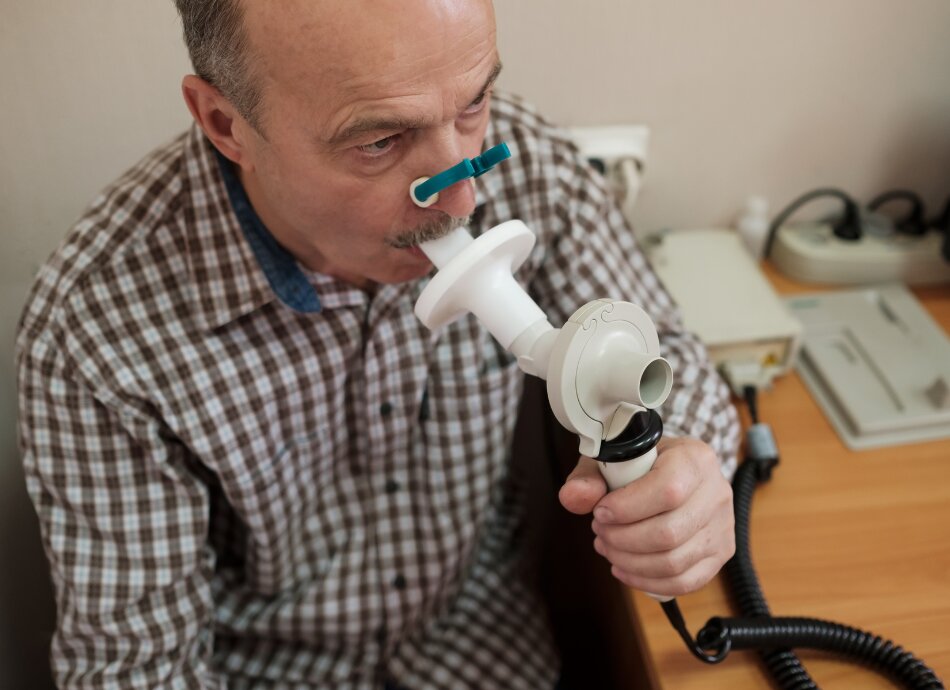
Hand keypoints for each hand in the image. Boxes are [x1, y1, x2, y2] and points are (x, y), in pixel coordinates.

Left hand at [558, 437, 734, 597]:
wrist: (677, 471)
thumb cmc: (643, 465)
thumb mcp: (614, 459)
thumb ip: (589, 476)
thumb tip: (572, 497)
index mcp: (695, 459)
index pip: (667, 490)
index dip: (627, 508)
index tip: (600, 511)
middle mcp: (717, 493)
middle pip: (669, 533)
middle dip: (622, 539)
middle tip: (599, 530)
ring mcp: (723, 527)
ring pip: (674, 562)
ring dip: (630, 562)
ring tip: (608, 547)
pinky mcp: (721, 554)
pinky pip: (685, 581)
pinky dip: (647, 581)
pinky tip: (623, 568)